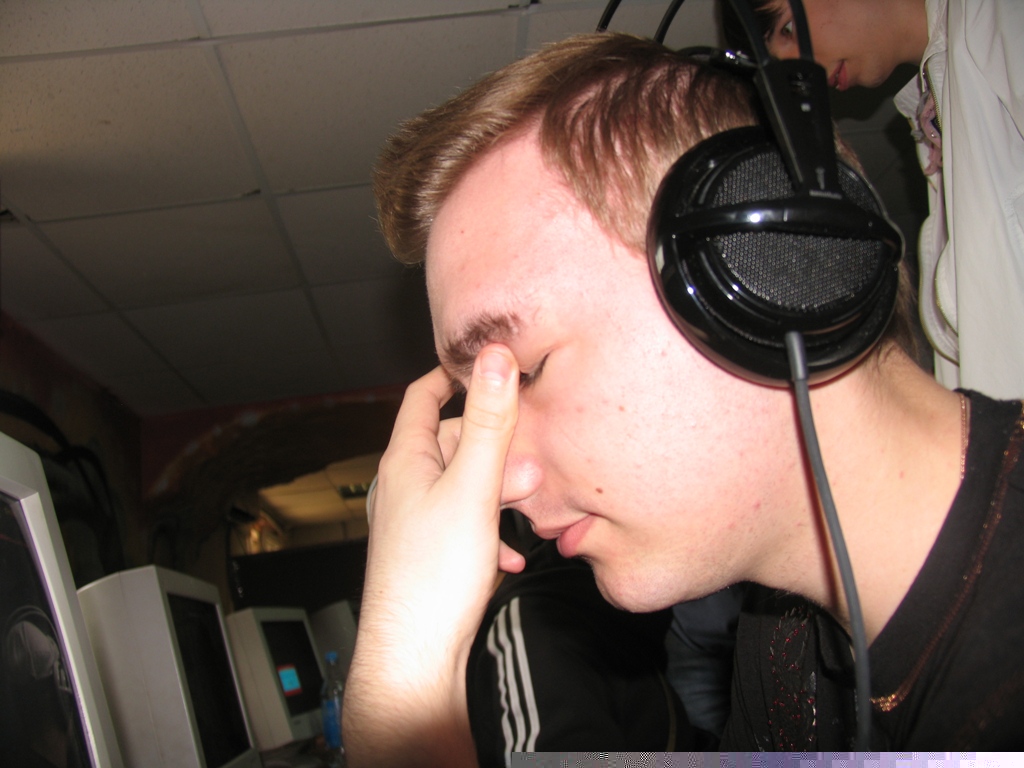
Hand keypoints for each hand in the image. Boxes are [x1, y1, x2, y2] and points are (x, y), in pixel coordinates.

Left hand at [344, 344, 521, 767]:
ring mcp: (415, 523)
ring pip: (464, 486)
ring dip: (498, 491)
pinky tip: (513, 554)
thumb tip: (496, 359)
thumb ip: (488, 425)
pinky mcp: (430, 556)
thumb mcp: (472, 489)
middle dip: (494, 446)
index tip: (486, 364)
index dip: (453, 374)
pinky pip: (466, 526)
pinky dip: (492, 531)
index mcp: (405, 461)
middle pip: (452, 443)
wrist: (416, 660)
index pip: (422, 396)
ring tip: (529, 509)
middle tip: (531, 460)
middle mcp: (404, 487)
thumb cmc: (435, 577)